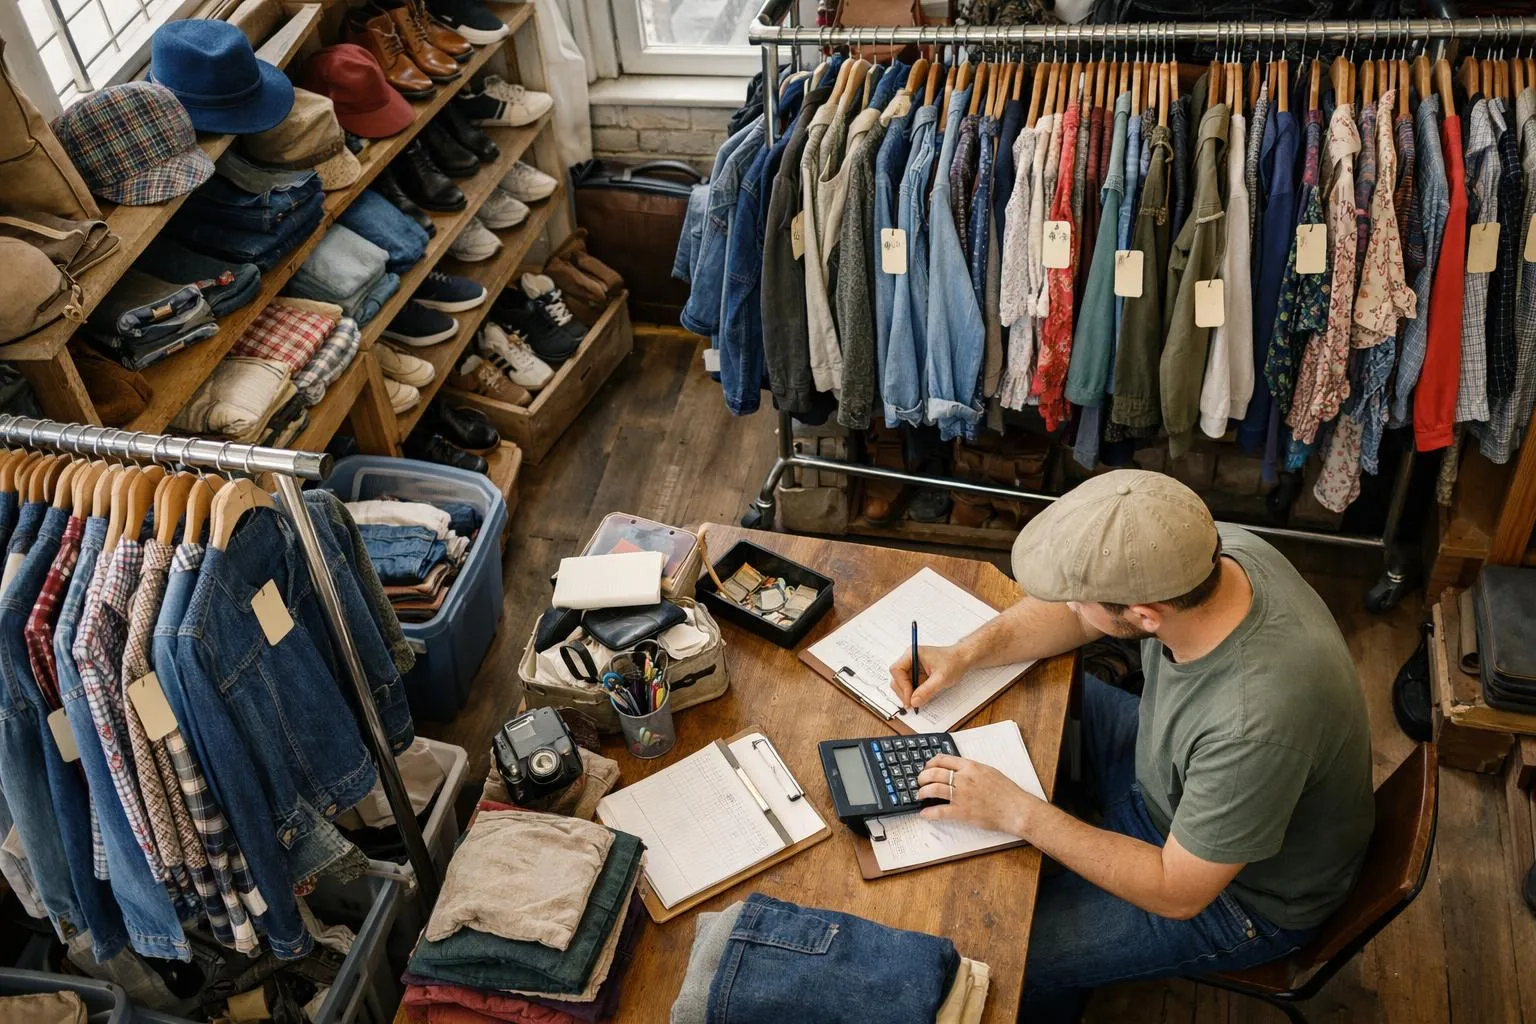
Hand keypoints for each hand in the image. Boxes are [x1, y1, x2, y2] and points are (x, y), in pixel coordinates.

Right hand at [889, 643, 972, 709]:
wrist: (962, 659)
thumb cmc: (953, 662)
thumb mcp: (941, 678)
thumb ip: (927, 690)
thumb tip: (914, 701)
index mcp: (912, 654)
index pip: (897, 670)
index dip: (902, 685)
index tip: (909, 698)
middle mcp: (909, 660)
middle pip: (896, 678)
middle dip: (903, 692)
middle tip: (911, 704)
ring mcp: (912, 668)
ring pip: (901, 684)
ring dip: (906, 694)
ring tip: (916, 703)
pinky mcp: (916, 675)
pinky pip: (909, 686)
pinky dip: (912, 694)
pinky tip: (919, 699)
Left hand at [914, 754, 1039, 835]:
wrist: (1015, 809)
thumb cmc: (1006, 791)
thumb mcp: (988, 771)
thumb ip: (971, 769)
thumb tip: (957, 768)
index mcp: (970, 767)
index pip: (943, 759)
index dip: (930, 763)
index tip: (927, 767)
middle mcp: (963, 779)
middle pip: (934, 773)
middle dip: (922, 777)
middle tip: (920, 782)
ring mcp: (961, 795)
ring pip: (933, 789)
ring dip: (922, 792)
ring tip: (920, 795)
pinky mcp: (962, 812)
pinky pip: (939, 811)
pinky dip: (928, 813)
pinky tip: (924, 814)